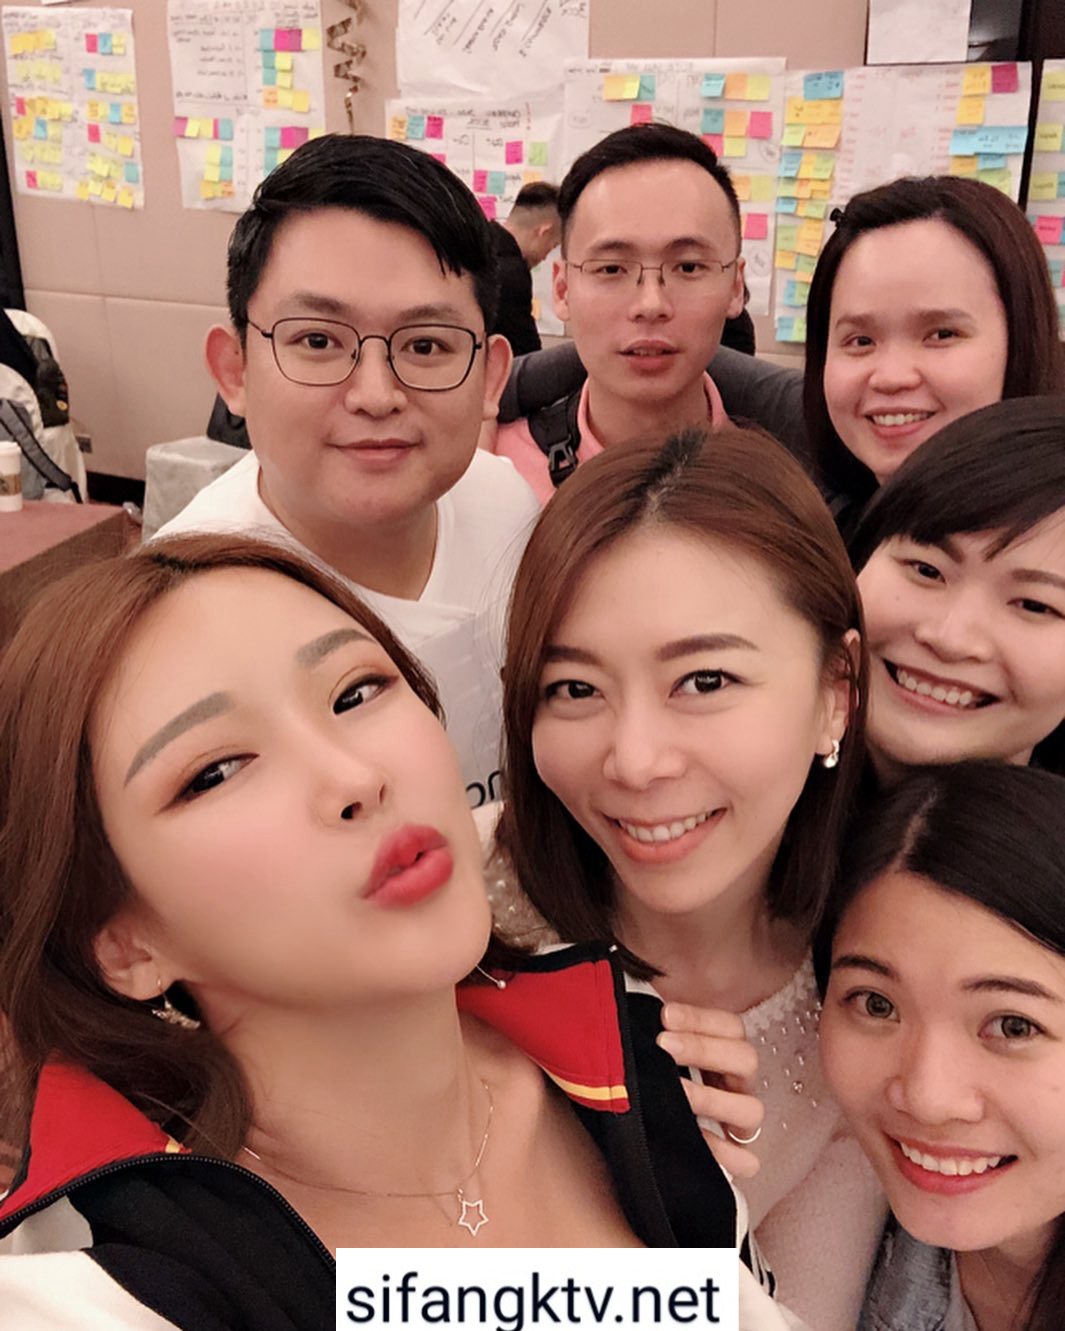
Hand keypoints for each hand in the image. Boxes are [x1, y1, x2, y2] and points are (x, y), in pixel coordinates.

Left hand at [657, 1002, 763, 1179]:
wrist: (662, 1117)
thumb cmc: (661, 1066)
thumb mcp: (663, 1040)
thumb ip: (659, 1026)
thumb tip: (640, 1011)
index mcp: (726, 1047)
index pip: (729, 1025)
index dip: (699, 1019)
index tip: (665, 1016)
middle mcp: (739, 1079)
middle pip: (745, 1058)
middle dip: (703, 1049)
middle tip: (664, 1045)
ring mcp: (740, 1115)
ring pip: (752, 1109)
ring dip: (714, 1101)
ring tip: (680, 1094)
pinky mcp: (734, 1151)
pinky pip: (744, 1159)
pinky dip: (728, 1156)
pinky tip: (704, 1146)